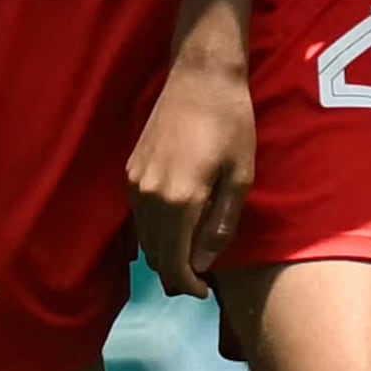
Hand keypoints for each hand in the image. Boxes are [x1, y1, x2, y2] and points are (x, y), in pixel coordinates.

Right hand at [125, 48, 258, 301]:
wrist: (201, 76)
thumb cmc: (232, 124)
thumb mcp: (239, 177)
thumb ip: (219, 225)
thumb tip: (201, 263)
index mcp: (179, 201)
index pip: (174, 262)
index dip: (187, 284)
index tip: (202, 293)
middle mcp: (149, 195)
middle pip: (154, 254)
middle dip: (174, 273)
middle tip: (197, 281)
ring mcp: (135, 182)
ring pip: (143, 236)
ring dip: (162, 253)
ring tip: (188, 257)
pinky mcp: (131, 169)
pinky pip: (138, 215)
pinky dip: (153, 231)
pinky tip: (174, 229)